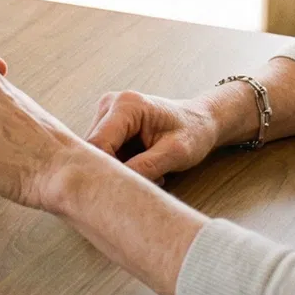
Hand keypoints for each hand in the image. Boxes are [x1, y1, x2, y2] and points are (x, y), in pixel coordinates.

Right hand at [84, 91, 220, 180]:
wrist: (201, 121)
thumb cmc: (193, 132)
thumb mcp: (175, 154)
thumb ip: (145, 168)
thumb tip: (117, 187)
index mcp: (126, 105)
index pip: (98, 145)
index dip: (106, 171)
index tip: (125, 190)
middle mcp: (110, 104)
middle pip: (93, 149)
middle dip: (114, 171)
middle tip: (147, 182)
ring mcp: (106, 112)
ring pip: (97, 153)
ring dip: (119, 169)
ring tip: (150, 174)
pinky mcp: (107, 123)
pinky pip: (103, 152)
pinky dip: (121, 165)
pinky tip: (142, 167)